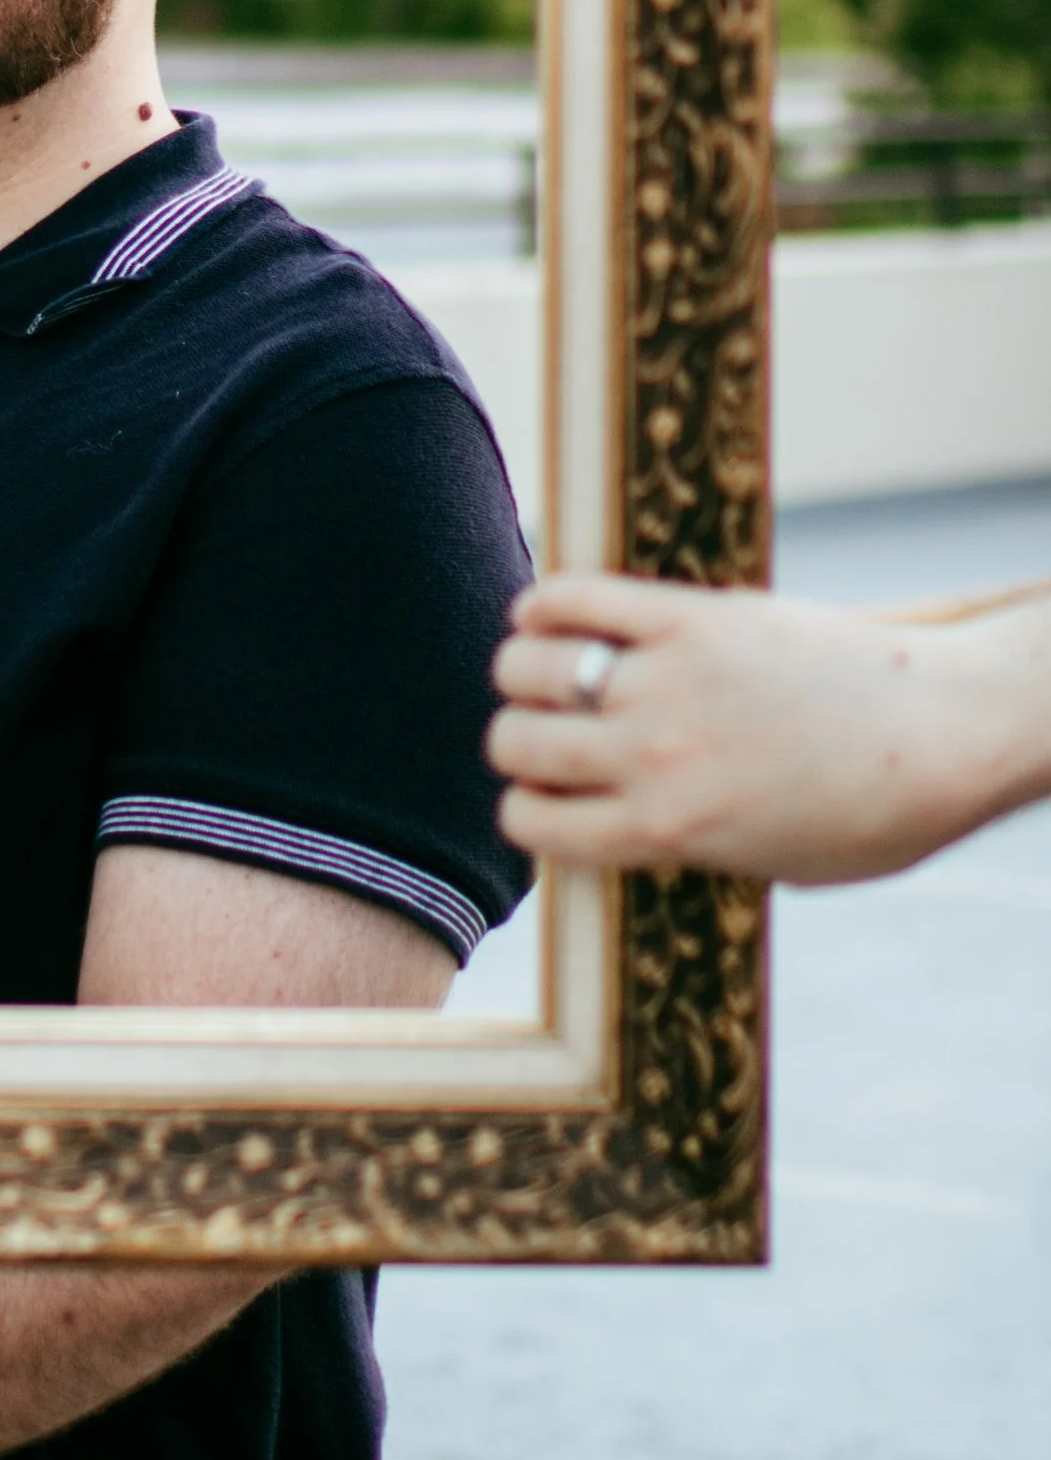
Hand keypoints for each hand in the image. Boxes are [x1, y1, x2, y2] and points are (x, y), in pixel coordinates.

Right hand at [487, 569, 1031, 882]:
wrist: (944, 733)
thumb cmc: (874, 813)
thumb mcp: (767, 863)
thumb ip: (687, 842)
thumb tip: (630, 819)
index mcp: (665, 830)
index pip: (529, 821)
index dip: (529, 807)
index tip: (552, 793)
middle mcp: (650, 756)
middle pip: (514, 739)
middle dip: (520, 739)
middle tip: (551, 730)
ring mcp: (667, 679)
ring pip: (526, 665)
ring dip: (525, 670)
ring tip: (549, 668)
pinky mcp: (691, 614)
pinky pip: (575, 596)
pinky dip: (544, 603)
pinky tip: (546, 615)